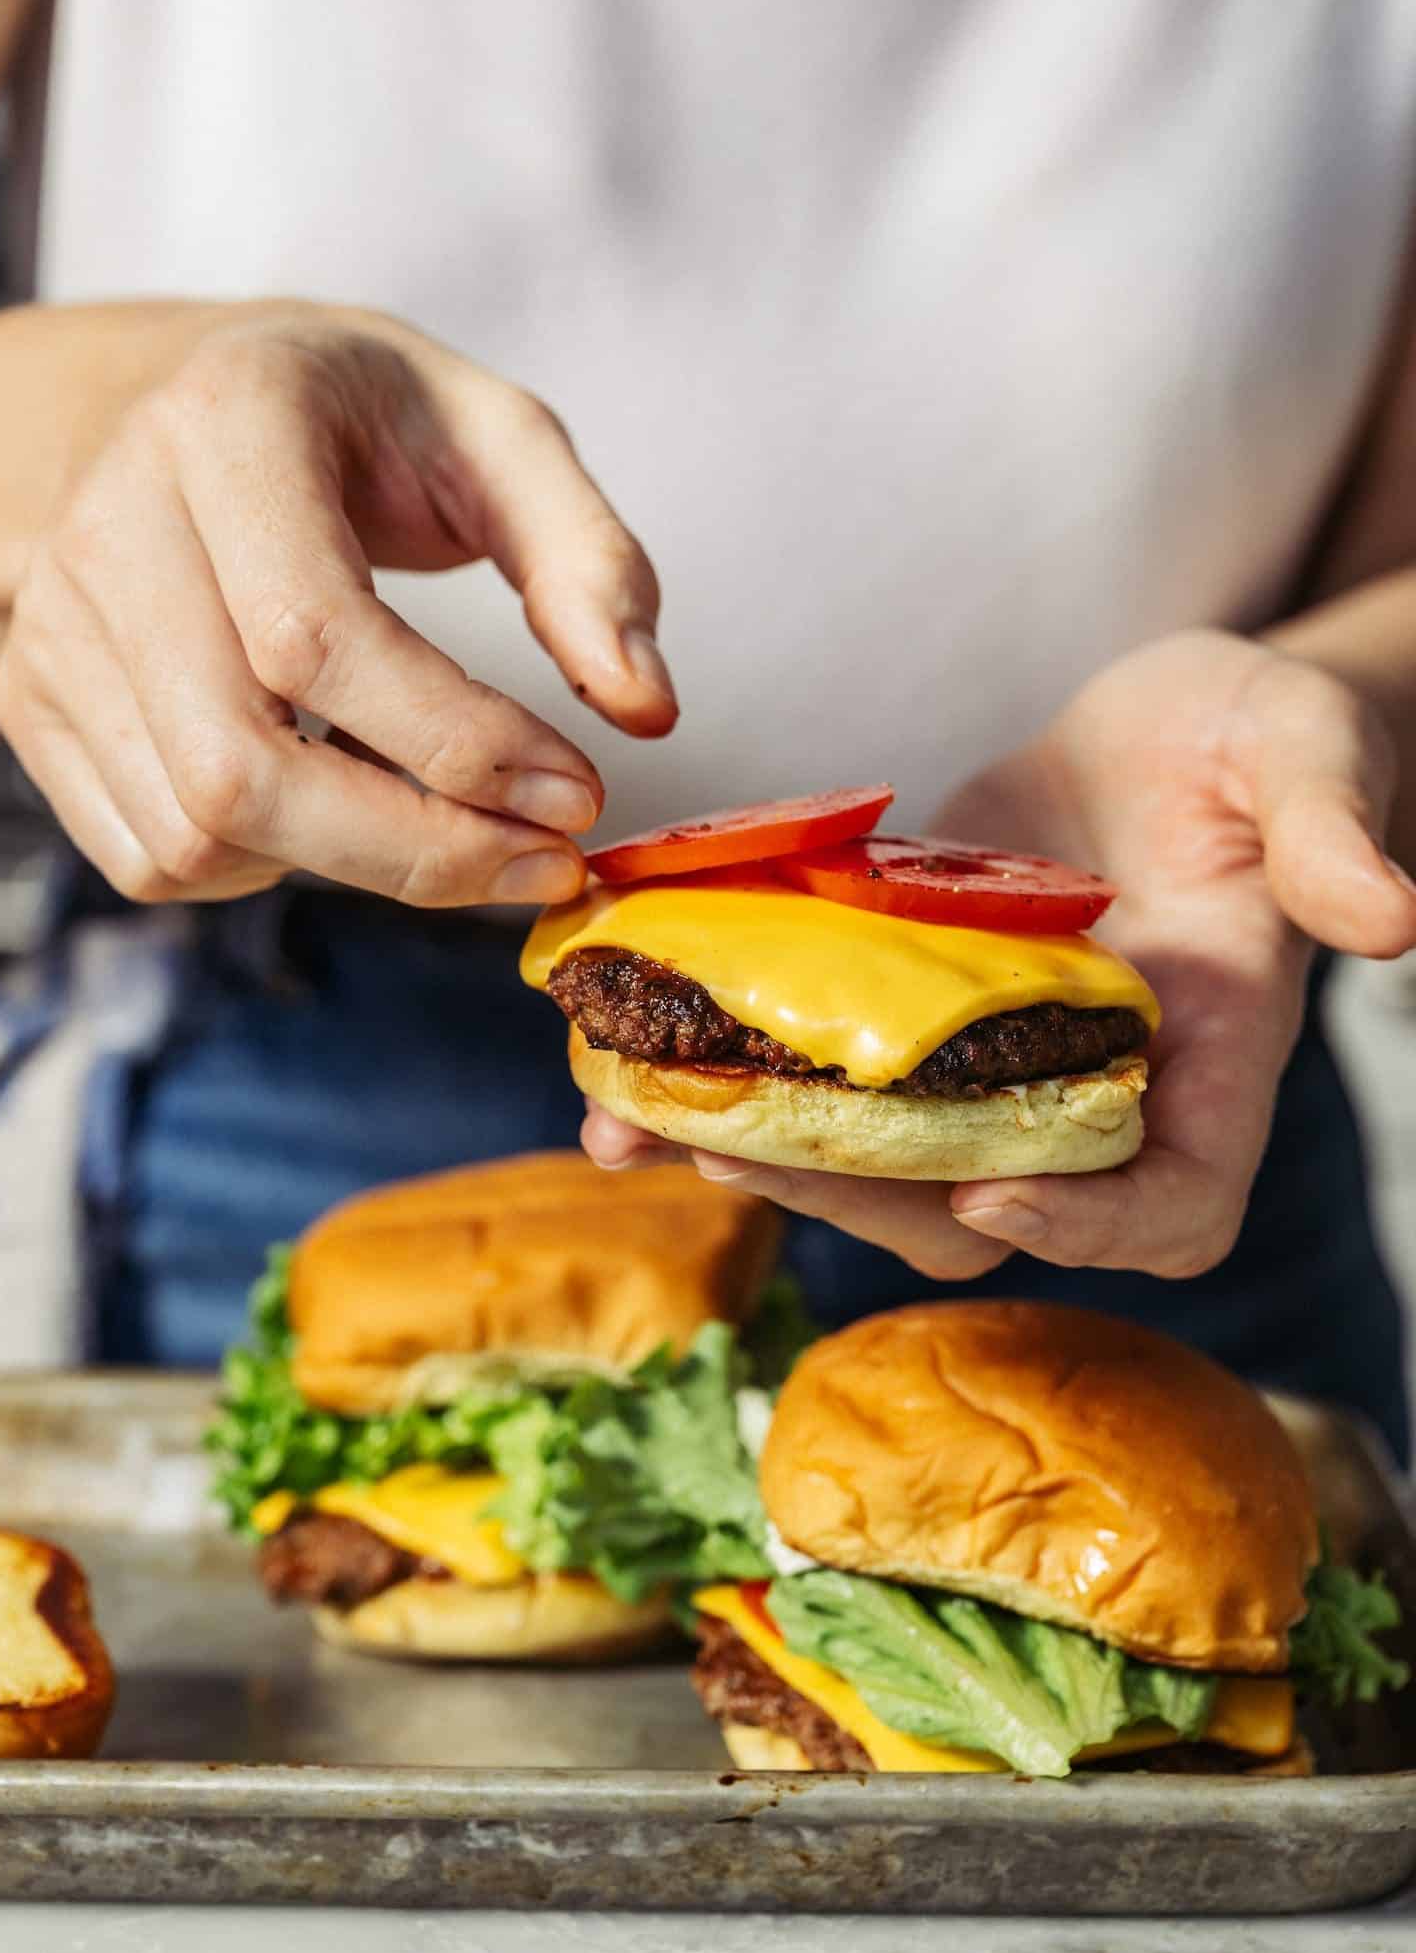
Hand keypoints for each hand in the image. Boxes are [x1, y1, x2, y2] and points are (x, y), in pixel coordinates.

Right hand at [0, 305, 673, 904]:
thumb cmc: (364, 425)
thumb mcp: (500, 441)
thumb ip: (590, 562)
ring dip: (348, 867)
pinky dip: (263, 871)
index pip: (316, 636)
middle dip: (416, 853)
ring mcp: (51, 625)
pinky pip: (150, 859)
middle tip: (536, 862)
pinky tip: (329, 801)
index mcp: (224, 425)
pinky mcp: (30, 703)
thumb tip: (645, 709)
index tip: (575, 794)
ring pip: (193, 835)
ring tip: (437, 815)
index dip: (458, 744)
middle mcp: (106, 523)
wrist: (195, 404)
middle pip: (241, 769)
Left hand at [585, 629, 1415, 1279]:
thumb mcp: (1303, 753)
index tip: (986, 1194)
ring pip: (871, 1164)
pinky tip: (615, 1077)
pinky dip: (717, 1089)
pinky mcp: (895, 1029)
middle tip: (732, 1145)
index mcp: (1205, 1065)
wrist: (1161, 729)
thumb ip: (1332, 830)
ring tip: (632, 1123)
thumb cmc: (1253, 741)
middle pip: (976, 1203)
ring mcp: (977, 1072)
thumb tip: (1394, 917)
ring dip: (756, 1155)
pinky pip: (813, 1090)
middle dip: (853, 1191)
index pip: (1167, 1201)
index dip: (1087, 1223)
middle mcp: (1081, 1095)